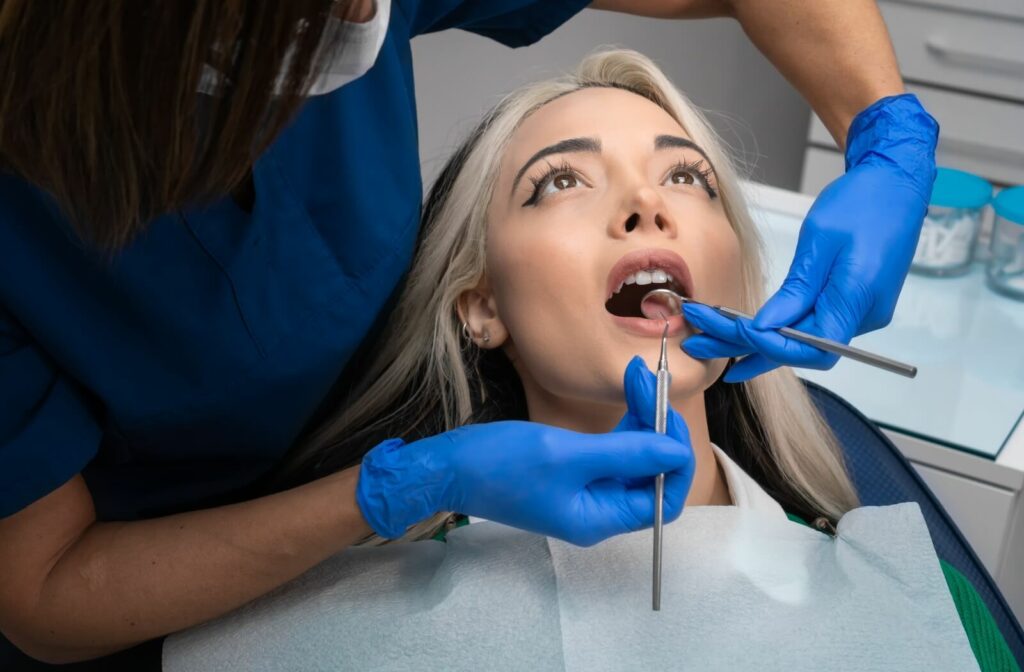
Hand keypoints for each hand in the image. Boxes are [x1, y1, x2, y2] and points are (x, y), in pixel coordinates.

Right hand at [356, 359, 694, 546]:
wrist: (447, 467)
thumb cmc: (501, 464)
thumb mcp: (566, 454)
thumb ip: (626, 453)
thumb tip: (677, 451)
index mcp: (601, 518)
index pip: (665, 498)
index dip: (677, 459)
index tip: (670, 417)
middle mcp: (598, 509)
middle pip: (651, 472)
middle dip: (657, 427)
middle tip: (648, 381)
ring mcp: (585, 490)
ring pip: (632, 455)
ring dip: (640, 416)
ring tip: (636, 374)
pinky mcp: (572, 472)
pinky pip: (610, 448)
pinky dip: (621, 420)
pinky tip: (624, 389)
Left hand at [682, 94, 938, 382]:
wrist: (895, 182)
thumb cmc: (863, 202)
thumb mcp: (820, 241)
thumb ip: (796, 290)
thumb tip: (765, 328)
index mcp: (859, 300)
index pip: (811, 347)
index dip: (769, 346)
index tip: (730, 331)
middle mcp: (862, 315)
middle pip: (801, 349)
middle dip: (747, 348)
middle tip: (699, 343)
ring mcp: (859, 312)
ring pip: (801, 340)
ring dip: (755, 342)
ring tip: (707, 340)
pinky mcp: (851, 303)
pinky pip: (810, 324)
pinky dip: (776, 328)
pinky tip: (743, 331)